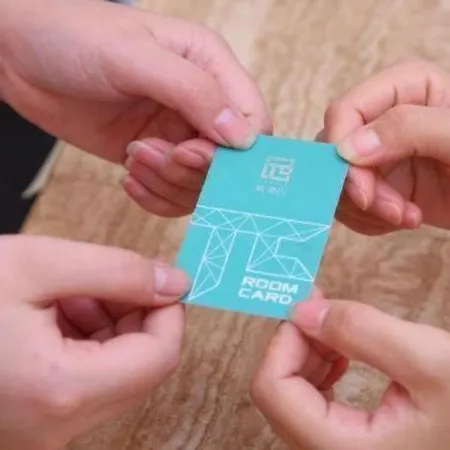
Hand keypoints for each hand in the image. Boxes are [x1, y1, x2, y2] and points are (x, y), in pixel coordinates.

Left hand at [0, 0, 270, 216]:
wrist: (21, 57)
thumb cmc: (74, 37)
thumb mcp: (135, 55)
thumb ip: (193, 92)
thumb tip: (241, 136)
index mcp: (210, 67)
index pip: (252, 121)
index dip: (235, 151)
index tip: (193, 154)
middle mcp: (200, 104)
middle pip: (227, 162)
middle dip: (190, 169)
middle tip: (151, 152)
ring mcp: (176, 134)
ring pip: (198, 183)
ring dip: (167, 181)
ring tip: (132, 156)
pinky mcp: (152, 156)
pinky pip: (171, 193)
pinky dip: (154, 196)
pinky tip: (128, 176)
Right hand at [0, 235, 188, 449]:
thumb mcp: (37, 264)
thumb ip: (118, 271)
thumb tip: (176, 283)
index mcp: (61, 391)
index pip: (160, 356)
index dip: (168, 311)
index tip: (159, 278)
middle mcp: (57, 428)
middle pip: (141, 367)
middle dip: (137, 315)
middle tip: (111, 277)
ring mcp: (43, 433)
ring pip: (117, 372)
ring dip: (111, 324)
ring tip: (73, 289)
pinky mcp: (33, 422)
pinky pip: (87, 380)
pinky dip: (88, 340)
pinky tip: (59, 309)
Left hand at [251, 293, 449, 449]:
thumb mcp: (428, 361)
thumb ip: (360, 331)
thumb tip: (300, 311)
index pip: (272, 390)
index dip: (284, 341)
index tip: (308, 307)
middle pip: (277, 392)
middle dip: (296, 343)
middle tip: (322, 309)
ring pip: (290, 395)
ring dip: (307, 353)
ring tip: (339, 331)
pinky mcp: (344, 443)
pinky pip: (309, 401)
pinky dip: (318, 368)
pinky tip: (342, 354)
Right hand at [321, 58, 449, 234]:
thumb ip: (410, 130)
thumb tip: (348, 148)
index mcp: (405, 88)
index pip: (345, 112)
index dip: (342, 152)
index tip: (364, 192)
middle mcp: (384, 118)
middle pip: (336, 152)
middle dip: (359, 189)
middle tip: (394, 212)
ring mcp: (379, 153)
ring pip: (337, 180)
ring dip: (366, 209)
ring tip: (407, 216)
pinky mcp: (380, 182)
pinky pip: (348, 202)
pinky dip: (368, 219)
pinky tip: (401, 219)